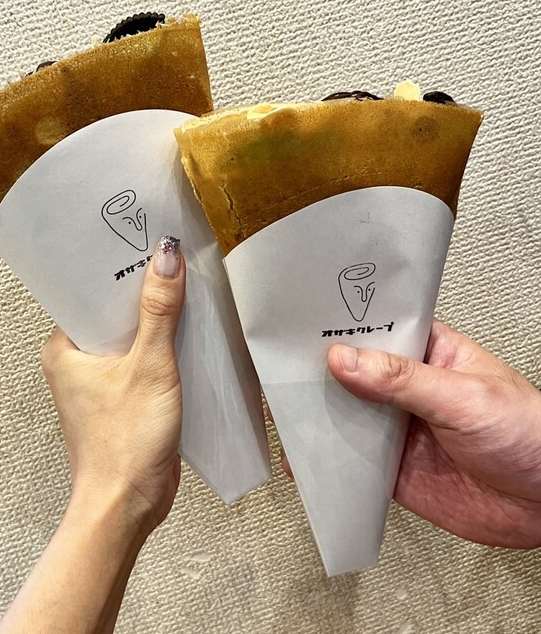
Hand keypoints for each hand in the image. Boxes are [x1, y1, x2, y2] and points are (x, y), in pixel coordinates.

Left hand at [41, 235, 184, 535]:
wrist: (128, 503)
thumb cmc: (126, 440)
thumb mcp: (149, 367)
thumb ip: (159, 311)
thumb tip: (166, 256)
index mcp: (66, 348)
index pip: (90, 292)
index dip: (120, 267)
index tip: (147, 242)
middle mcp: (78, 360)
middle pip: (115, 311)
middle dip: (144, 291)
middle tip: (175, 258)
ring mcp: (101, 379)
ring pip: (132, 335)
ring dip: (158, 319)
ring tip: (187, 287)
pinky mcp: (124, 395)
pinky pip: (144, 358)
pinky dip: (164, 346)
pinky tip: (189, 330)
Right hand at [283, 320, 540, 547]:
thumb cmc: (530, 434)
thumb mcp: (464, 397)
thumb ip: (402, 380)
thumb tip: (346, 359)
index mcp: (427, 353)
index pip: (374, 329)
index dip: (339, 326)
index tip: (300, 325)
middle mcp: (406, 389)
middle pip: (350, 374)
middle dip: (317, 373)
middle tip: (279, 370)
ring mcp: (396, 429)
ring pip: (345, 417)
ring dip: (317, 417)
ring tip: (281, 411)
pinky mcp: (393, 468)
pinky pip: (352, 462)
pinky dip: (328, 463)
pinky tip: (307, 461)